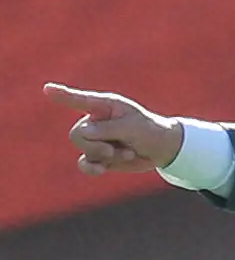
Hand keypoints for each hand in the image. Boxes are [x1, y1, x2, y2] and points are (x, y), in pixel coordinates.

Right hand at [44, 83, 183, 174]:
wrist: (162, 149)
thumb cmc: (150, 131)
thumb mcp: (133, 127)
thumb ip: (108, 129)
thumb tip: (84, 133)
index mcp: (104, 106)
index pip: (79, 100)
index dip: (63, 96)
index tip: (48, 90)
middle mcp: (95, 121)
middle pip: (77, 135)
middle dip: (95, 146)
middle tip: (115, 148)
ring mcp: (96, 139)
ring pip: (85, 150)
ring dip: (107, 156)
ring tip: (127, 153)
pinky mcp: (100, 156)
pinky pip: (85, 164)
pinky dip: (92, 168)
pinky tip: (101, 169)